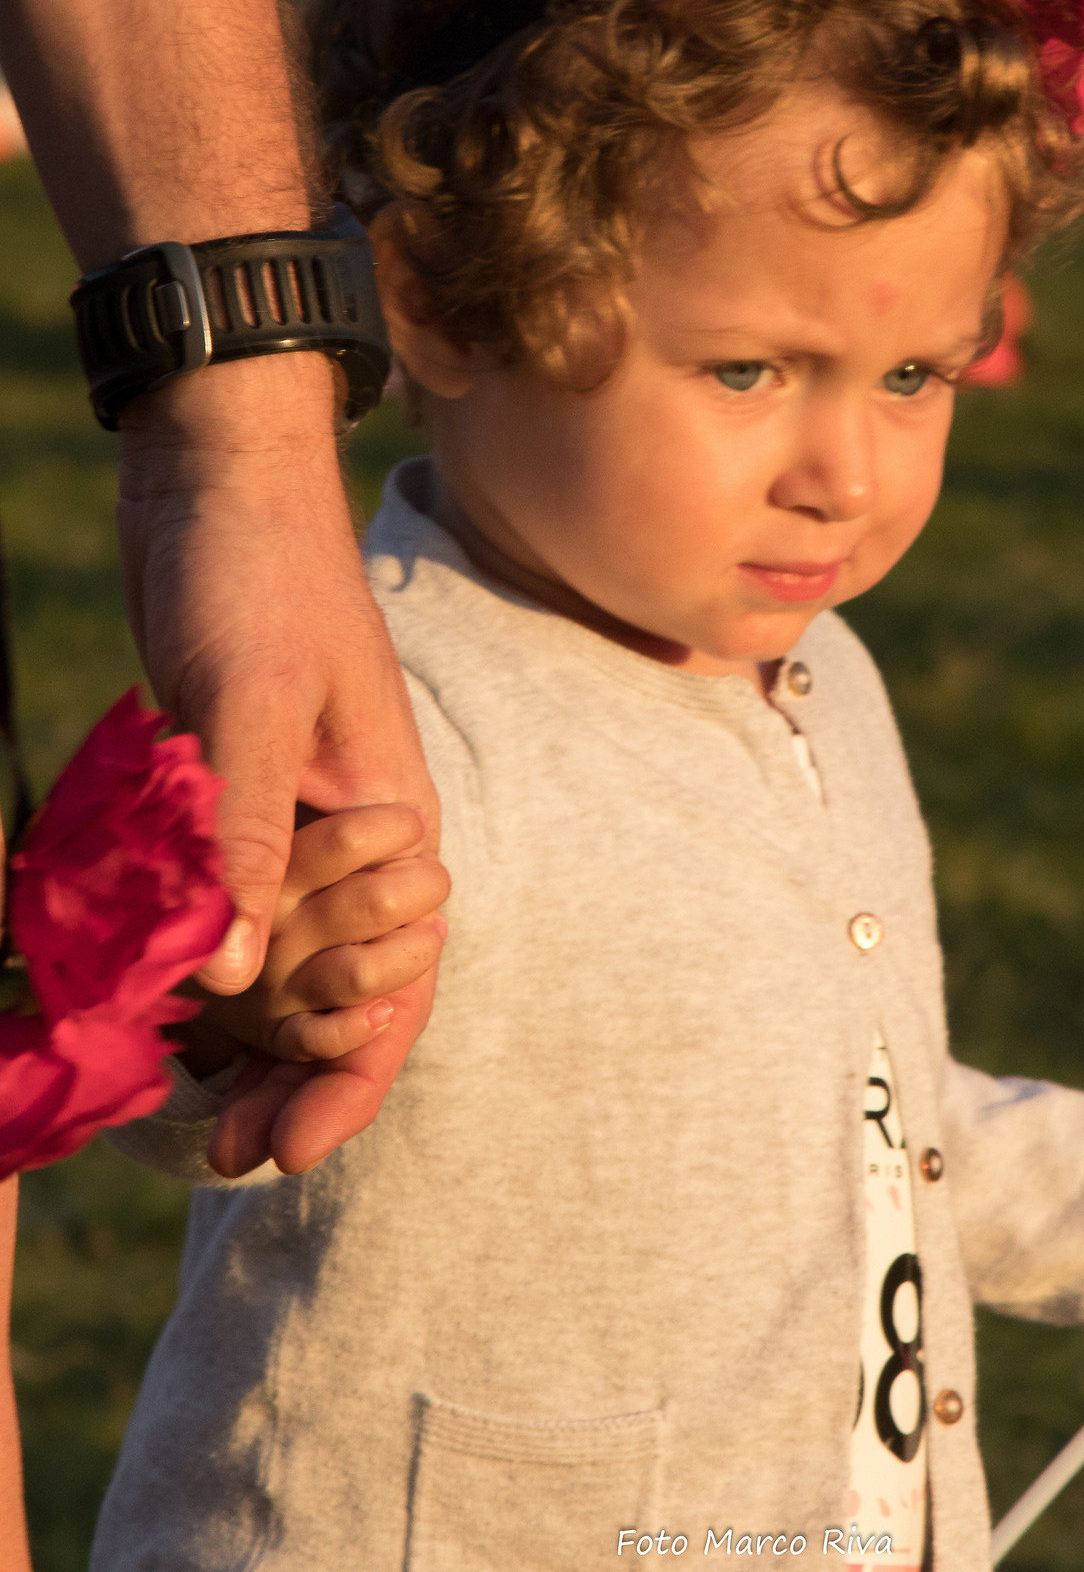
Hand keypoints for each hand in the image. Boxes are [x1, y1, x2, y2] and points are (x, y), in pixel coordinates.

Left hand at [116, 359, 443, 1171]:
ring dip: (235, 1035)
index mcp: (390, 820)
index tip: (281, 1155)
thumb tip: (231, 983)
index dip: (345, 1077)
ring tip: (176, 1106)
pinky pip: (221, 901)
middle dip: (287, 1076)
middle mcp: (349, 835)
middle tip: (215, 1150)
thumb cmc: (259, 578)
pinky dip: (192, 959)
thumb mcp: (250, 708)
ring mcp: (289, 817)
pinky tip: (145, 1002)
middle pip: (337, 990)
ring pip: (273, 957)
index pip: (394, 981)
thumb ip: (245, 841)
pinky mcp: (231, 795)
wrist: (219, 472)